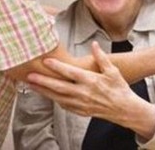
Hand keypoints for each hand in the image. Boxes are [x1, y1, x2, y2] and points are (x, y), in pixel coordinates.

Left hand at [26, 42, 154, 137]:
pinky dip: (53, 99)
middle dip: (43, 82)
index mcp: (91, 81)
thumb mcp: (113, 71)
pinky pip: (64, 105)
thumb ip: (101, 57)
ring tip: (31, 85)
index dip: (57, 67)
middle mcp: (84, 93)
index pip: (70, 73)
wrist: (125, 110)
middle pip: (59, 87)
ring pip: (58, 97)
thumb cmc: (119, 88)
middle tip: (30, 76)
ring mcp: (81, 104)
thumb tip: (94, 44)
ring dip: (44, 91)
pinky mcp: (80, 111)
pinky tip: (46, 94)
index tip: (46, 61)